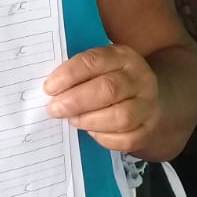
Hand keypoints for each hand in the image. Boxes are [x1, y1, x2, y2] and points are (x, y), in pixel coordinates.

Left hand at [43, 45, 161, 152]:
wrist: (145, 103)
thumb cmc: (111, 82)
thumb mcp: (99, 69)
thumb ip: (78, 74)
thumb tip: (49, 89)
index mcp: (123, 57)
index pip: (94, 61)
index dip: (69, 75)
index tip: (49, 88)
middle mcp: (140, 79)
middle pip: (108, 89)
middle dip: (76, 101)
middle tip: (55, 109)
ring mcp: (147, 106)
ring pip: (120, 117)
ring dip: (89, 120)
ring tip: (73, 120)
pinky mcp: (147, 130)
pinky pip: (125, 139)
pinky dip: (103, 138)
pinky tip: (91, 131)